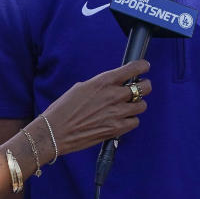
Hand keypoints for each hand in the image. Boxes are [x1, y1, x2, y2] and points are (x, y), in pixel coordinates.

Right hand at [37, 60, 151, 156]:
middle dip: (144, 86)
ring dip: (137, 105)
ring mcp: (117, 113)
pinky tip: (122, 119)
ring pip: (142, 105)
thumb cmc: (63, 109)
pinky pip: (135, 122)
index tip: (145, 67)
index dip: (142, 66)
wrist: (54, 132)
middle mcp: (113, 95)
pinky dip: (131, 120)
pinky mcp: (116, 129)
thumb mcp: (81, 88)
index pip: (133, 69)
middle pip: (144, 87)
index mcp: (103, 81)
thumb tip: (114, 85)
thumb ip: (102, 85)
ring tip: (129, 106)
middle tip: (140, 88)